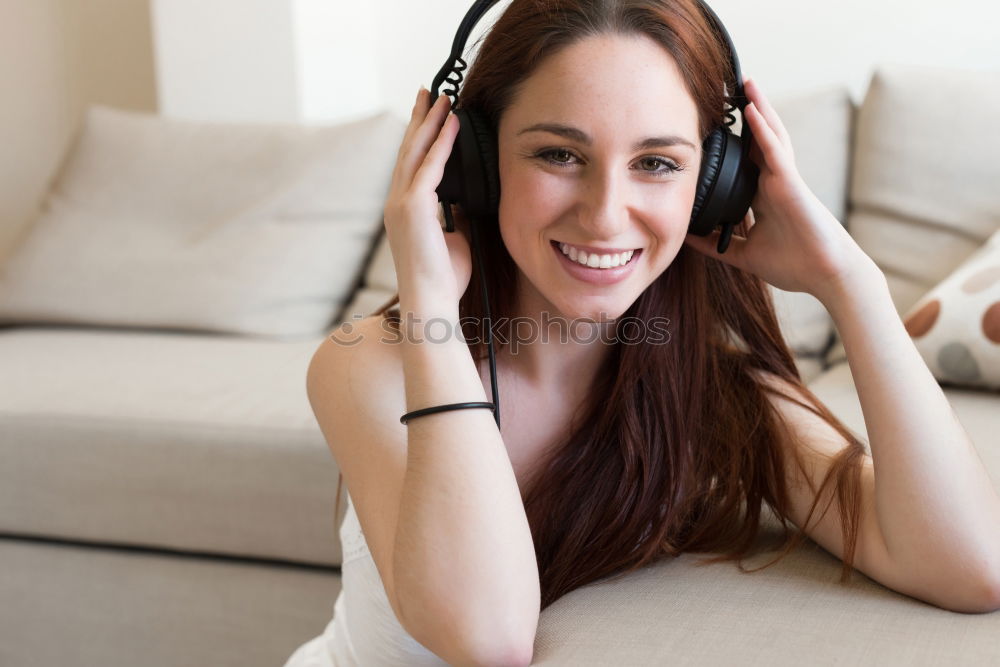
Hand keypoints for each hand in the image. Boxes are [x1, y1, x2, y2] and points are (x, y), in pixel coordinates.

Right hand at [382, 87, 472, 311]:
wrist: (432, 302)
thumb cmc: (443, 279)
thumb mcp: (454, 238)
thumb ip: (456, 214)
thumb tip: (466, 195)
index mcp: (403, 210)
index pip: (411, 165)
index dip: (421, 138)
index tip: (430, 115)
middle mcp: (396, 202)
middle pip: (408, 150)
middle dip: (420, 119)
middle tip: (430, 92)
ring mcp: (401, 203)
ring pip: (416, 152)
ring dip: (430, 122)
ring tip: (442, 97)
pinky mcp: (413, 206)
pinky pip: (430, 166)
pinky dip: (442, 142)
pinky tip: (452, 123)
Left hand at [682, 76, 876, 304]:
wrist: (826, 275)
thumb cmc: (794, 264)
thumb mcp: (743, 254)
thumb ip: (715, 244)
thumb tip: (686, 237)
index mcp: (763, 197)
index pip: (744, 162)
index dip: (730, 144)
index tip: (709, 127)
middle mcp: (773, 182)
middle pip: (758, 141)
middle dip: (747, 116)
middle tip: (728, 91)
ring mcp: (784, 179)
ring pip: (770, 136)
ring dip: (758, 108)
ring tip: (745, 83)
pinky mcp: (792, 182)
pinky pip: (776, 150)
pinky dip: (763, 129)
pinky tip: (752, 109)